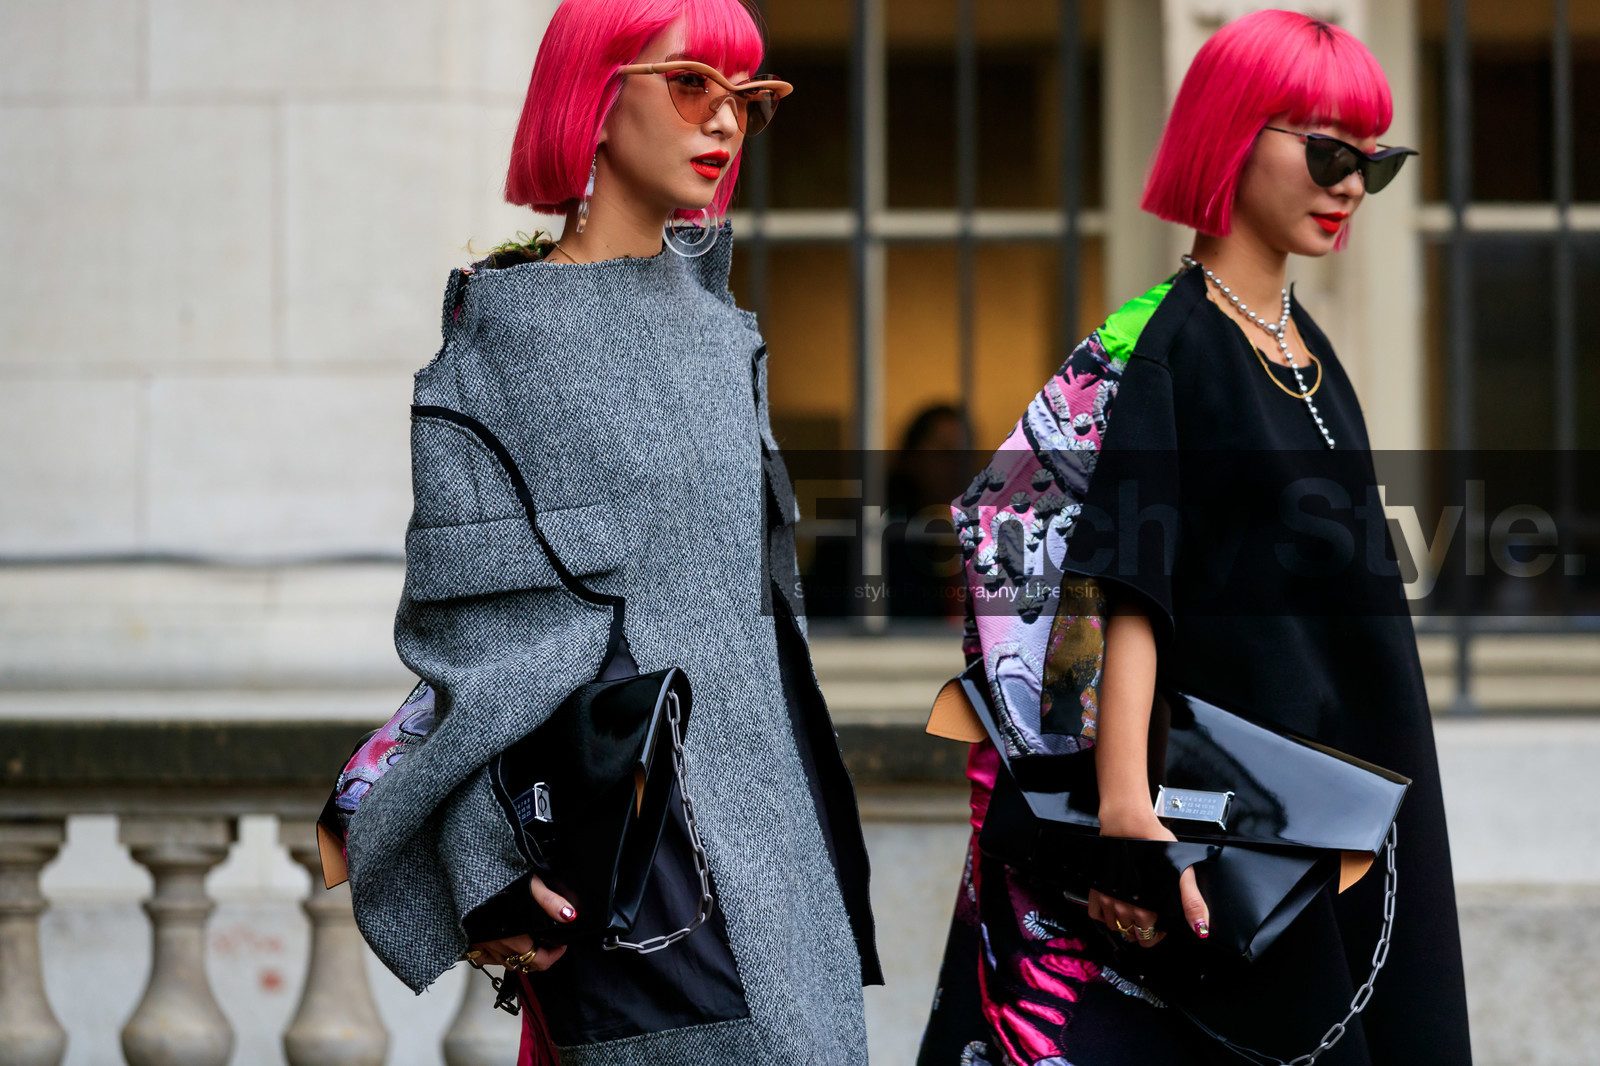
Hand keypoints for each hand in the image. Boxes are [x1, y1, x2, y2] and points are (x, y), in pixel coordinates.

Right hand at [465, 872, 576, 971]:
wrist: (464, 877)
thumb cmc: (494, 882)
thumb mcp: (529, 885)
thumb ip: (550, 901)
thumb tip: (569, 915)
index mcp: (514, 936)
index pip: (539, 961)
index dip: (554, 955)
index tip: (560, 945)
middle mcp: (498, 945)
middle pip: (524, 964)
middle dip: (540, 957)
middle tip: (549, 946)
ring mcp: (482, 944)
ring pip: (505, 963)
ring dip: (519, 958)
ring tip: (529, 945)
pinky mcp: (470, 939)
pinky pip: (484, 958)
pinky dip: (495, 957)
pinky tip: (501, 947)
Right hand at [1087, 806, 1209, 948]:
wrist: (1128, 825)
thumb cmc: (1154, 844)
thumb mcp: (1183, 873)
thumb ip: (1192, 903)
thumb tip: (1200, 928)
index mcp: (1145, 909)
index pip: (1148, 937)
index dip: (1157, 934)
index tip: (1160, 924)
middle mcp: (1123, 907)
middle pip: (1131, 934)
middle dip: (1141, 929)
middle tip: (1148, 917)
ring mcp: (1107, 899)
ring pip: (1114, 927)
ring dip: (1123, 923)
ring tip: (1133, 911)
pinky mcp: (1096, 888)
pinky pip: (1095, 914)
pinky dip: (1104, 914)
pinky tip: (1114, 905)